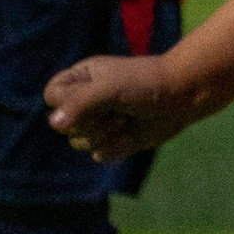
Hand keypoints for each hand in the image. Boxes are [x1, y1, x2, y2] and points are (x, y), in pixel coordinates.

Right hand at [45, 53, 198, 161]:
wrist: (182, 96)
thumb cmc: (145, 84)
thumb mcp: (109, 88)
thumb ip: (80, 102)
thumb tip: (56, 124)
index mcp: (79, 78)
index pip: (51, 96)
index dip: (66, 103)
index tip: (92, 97)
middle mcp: (85, 100)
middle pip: (64, 126)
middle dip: (93, 122)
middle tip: (118, 109)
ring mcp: (98, 122)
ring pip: (79, 143)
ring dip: (105, 135)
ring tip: (126, 119)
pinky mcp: (113, 140)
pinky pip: (99, 155)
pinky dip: (117, 147)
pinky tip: (133, 133)